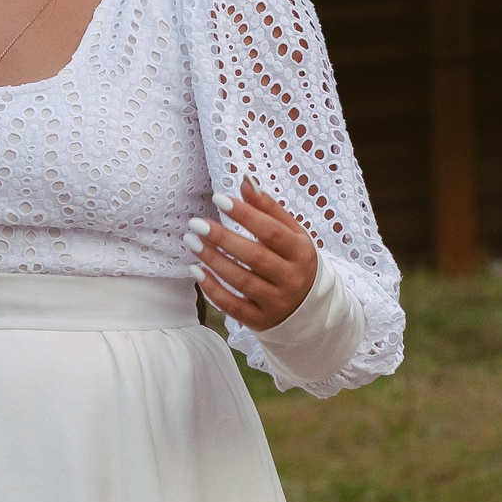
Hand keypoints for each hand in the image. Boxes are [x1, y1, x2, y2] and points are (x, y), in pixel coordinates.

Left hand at [188, 179, 317, 329]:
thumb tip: (246, 180)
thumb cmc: (295, 262)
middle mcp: (291, 279)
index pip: (272, 232)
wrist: (310, 309)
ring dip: (213, 260)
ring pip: (241, 281)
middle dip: (223, 238)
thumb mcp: (293, 234)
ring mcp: (276, 303)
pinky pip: (233, 307)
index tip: (219, 199)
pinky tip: (196, 270)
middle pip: (255, 257)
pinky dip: (213, 289)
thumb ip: (269, 209)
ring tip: (191, 241)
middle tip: (196, 223)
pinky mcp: (260, 321)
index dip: (245, 215)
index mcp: (302, 253)